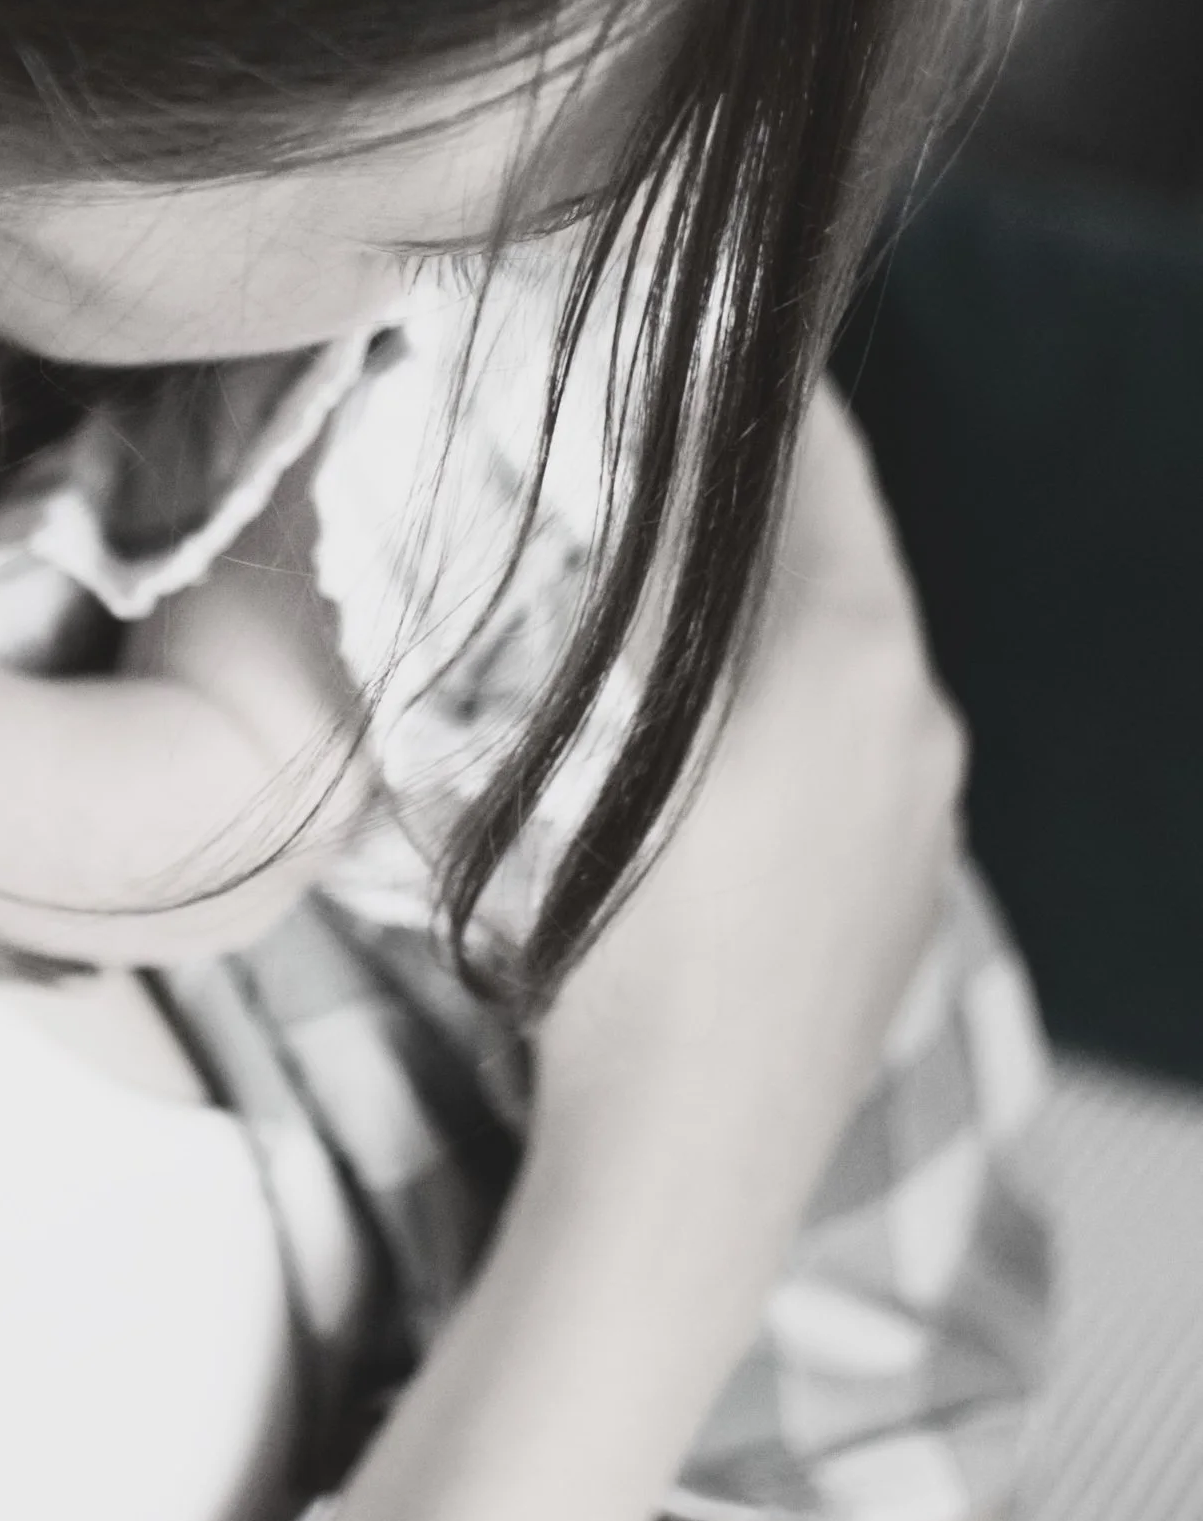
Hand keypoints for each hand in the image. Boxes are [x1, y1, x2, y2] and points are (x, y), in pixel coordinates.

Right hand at [538, 384, 964, 1172]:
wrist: (681, 1167)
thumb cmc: (608, 938)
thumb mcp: (592, 726)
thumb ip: (621, 571)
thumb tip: (616, 444)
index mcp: (857, 648)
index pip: (807, 449)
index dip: (726, 388)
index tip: (655, 353)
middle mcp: (923, 714)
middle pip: (830, 550)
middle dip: (728, 504)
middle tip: (618, 469)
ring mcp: (928, 815)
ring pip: (840, 656)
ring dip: (751, 615)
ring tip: (637, 610)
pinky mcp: (907, 895)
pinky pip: (849, 754)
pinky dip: (777, 716)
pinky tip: (689, 756)